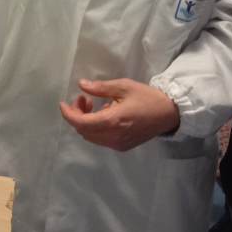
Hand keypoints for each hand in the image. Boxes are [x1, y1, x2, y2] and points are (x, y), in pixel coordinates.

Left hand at [58, 78, 179, 151]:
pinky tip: (105, 114)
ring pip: (91, 137)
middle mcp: (113, 137)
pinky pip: (101, 140)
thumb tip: (81, 85)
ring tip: (94, 104)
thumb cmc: (147, 97)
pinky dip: (95, 128)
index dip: (68, 114)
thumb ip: (100, 87)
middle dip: (77, 115)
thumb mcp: (123, 86)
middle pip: (83, 131)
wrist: (168, 114)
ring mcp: (117, 144)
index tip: (63, 103)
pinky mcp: (122, 147)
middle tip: (84, 98)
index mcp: (112, 121)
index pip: (81, 123)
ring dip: (86, 122)